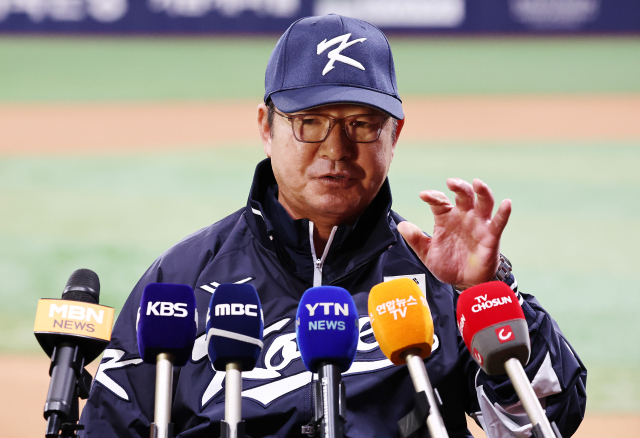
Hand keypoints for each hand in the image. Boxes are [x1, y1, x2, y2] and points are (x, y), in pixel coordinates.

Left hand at [397, 178, 511, 288]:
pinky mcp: (491, 236)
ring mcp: (478, 225)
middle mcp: (463, 217)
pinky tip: (506, 203)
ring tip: (477, 183)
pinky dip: (503, 212)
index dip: (433, 196)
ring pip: (483, 203)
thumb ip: (416, 239)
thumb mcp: (427, 253)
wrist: (464, 283)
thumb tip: (401, 225)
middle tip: (451, 182)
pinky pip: (499, 222)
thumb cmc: (447, 264)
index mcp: (446, 218)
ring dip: (482, 192)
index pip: (440, 201)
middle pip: (463, 195)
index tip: (424, 196)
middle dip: (459, 186)